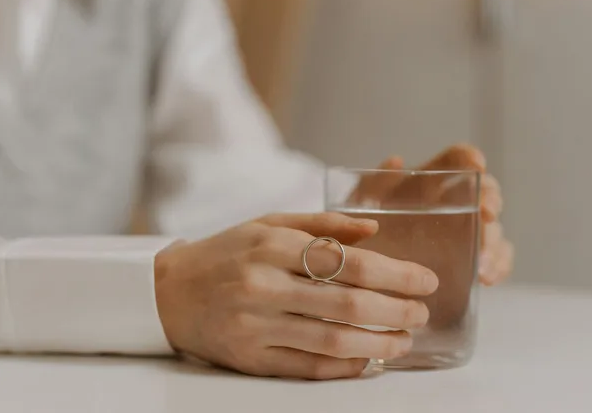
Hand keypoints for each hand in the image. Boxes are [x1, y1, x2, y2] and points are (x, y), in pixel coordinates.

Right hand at [154, 213, 438, 379]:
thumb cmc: (225, 253)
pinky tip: (368, 360)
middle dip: (396, 311)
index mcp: (270, 245)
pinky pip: (308, 367)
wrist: (167, 292)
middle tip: (422, 313)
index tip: (424, 280)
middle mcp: (263, 285)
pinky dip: (345, 366)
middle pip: (346, 304)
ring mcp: (255, 326)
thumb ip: (322, 224)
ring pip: (331, 341)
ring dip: (379, 344)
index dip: (394, 274)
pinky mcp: (249, 358)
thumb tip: (373, 229)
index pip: (347, 262)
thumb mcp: (267, 224)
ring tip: (404, 340)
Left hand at [352, 144, 513, 286]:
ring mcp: (466, 233)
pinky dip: (497, 267)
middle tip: (485, 213)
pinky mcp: (472, 261)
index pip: (456, 160)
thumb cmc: (361, 227)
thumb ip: (374, 184)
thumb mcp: (360, 205)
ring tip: (481, 261)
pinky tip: (485, 278)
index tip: (476, 165)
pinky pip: (496, 261)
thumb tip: (396, 162)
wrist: (362, 267)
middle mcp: (454, 204)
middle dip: (490, 200)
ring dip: (493, 242)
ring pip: (494, 230)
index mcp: (429, 182)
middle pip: (486, 194)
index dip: (469, 158)